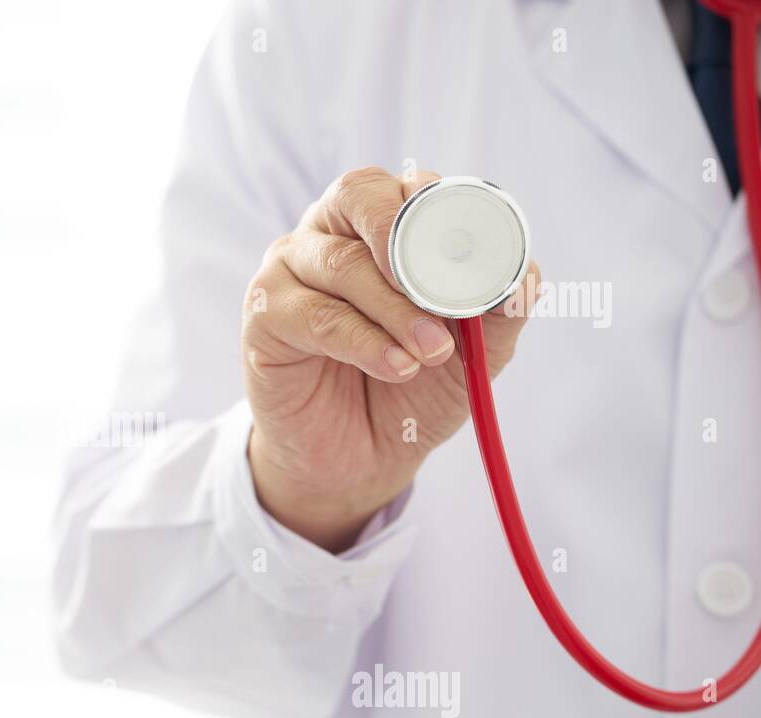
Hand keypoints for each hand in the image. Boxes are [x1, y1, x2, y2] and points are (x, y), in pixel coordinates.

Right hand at [242, 167, 539, 551]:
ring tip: (432, 353)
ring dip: (397, 309)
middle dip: (408, 238)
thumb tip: (523, 278)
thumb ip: (499, 310)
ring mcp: (289, 272)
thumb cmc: (413, 390)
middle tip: (444, 288)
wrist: (361, 460)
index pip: (406, 185)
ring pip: (344, 264)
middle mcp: (329, 234)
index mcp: (381, 226)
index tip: (474, 248)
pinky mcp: (265, 318)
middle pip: (361, 197)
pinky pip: (315, 316)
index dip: (441, 206)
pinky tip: (396, 366)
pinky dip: (364, 342)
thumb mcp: (475, 352)